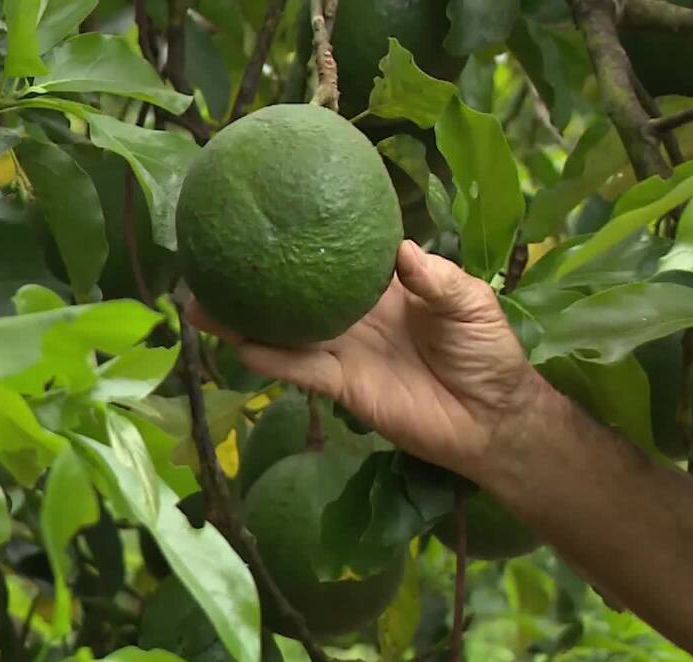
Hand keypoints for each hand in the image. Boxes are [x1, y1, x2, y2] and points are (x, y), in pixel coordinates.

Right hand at [187, 241, 542, 477]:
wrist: (493, 417)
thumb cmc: (487, 351)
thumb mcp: (469, 301)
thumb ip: (434, 277)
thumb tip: (399, 250)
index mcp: (381, 288)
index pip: (335, 256)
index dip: (304, 236)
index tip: (268, 212)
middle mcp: (353, 317)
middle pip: (293, 294)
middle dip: (253, 277)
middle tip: (208, 256)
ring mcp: (344, 353)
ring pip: (284, 332)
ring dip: (243, 320)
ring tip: (199, 303)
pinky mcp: (344, 389)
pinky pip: (301, 371)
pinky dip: (272, 359)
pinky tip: (240, 345)